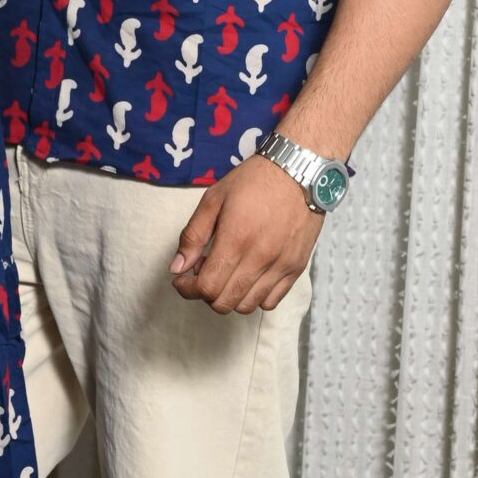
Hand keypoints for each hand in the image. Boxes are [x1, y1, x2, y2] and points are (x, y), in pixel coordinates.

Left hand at [169, 155, 321, 312]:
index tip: (182, 279)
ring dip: (229, 296)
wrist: (299, 171)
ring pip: (247, 306)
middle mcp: (260, 258)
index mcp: (236, 240)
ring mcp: (281, 266)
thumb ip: (193, 236)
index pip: (206, 288)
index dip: (187, 289)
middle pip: (224, 303)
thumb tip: (177, 268)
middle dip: (205, 294)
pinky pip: (271, 302)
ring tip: (227, 272)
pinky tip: (248, 276)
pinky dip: (254, 297)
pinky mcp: (296, 268)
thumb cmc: (254, 181)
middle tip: (204, 272)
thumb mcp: (213, 200)